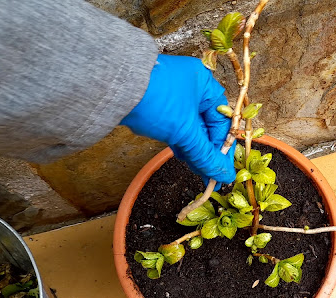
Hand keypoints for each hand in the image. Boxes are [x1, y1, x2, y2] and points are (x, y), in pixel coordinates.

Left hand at [120, 54, 234, 188]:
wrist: (111, 88)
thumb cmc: (155, 100)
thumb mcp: (185, 131)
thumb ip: (205, 155)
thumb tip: (224, 175)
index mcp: (204, 83)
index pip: (222, 120)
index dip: (222, 147)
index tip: (221, 169)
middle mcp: (190, 85)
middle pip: (206, 124)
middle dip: (207, 150)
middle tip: (209, 175)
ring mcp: (172, 94)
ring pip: (190, 127)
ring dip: (193, 148)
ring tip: (197, 169)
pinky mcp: (156, 103)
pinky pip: (175, 125)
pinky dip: (179, 141)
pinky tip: (183, 156)